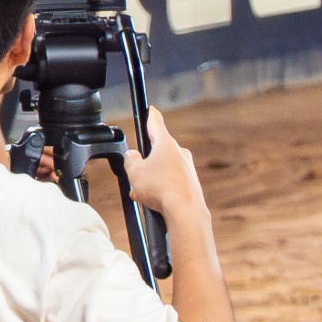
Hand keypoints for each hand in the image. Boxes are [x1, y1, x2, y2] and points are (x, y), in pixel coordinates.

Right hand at [119, 108, 207, 222]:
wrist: (185, 212)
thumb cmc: (161, 189)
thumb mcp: (134, 171)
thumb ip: (130, 159)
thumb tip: (133, 156)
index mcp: (165, 143)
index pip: (156, 123)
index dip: (151, 115)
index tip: (152, 109)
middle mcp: (179, 153)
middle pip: (158, 150)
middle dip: (145, 161)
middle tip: (135, 173)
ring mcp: (187, 168)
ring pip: (163, 169)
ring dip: (152, 178)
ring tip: (143, 194)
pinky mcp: (191, 184)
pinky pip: (171, 182)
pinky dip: (162, 190)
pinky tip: (155, 202)